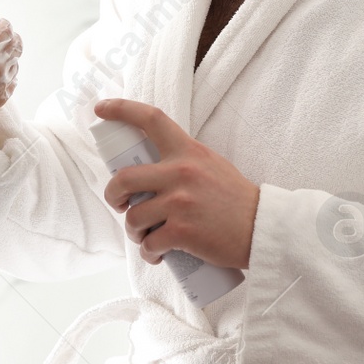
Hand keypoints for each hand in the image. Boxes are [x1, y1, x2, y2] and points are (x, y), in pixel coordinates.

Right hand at [0, 0, 22, 130]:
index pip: (6, 31)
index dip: (4, 23)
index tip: (0, 22)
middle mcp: (2, 67)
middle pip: (16, 46)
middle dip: (11, 37)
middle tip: (4, 35)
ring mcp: (3, 83)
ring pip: (15, 63)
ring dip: (10, 55)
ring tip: (1, 53)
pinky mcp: (2, 97)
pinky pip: (12, 82)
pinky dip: (8, 73)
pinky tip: (0, 73)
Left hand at [96, 98, 259, 268]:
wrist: (262, 229)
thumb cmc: (236, 201)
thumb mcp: (211, 165)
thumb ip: (183, 161)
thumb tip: (149, 170)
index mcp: (188, 151)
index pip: (151, 119)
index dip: (121, 109)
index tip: (101, 108)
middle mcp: (181, 172)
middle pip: (123, 179)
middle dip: (112, 195)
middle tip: (119, 205)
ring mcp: (180, 203)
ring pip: (133, 217)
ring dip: (134, 232)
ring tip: (146, 238)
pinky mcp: (182, 232)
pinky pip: (149, 244)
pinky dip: (149, 254)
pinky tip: (158, 255)